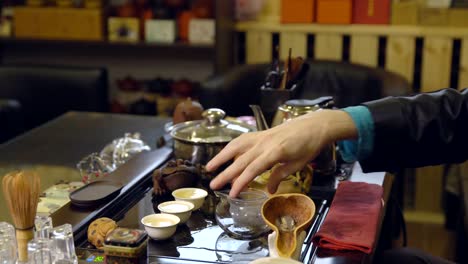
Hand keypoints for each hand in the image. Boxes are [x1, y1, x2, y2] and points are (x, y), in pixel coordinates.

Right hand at [207, 110, 357, 196]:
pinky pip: (242, 140)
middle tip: (212, 185)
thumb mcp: (297, 164)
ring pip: (236, 146)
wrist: (315, 125)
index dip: (240, 183)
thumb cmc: (309, 145)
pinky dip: (231, 147)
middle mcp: (264, 143)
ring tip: (209, 167)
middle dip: (225, 174)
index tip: (232, 194)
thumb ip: (280, 176)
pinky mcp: (261, 132)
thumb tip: (268, 190)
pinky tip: (226, 154)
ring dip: (221, 156)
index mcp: (275, 152)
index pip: (252, 170)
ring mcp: (261, 136)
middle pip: (240, 160)